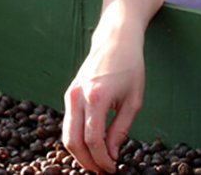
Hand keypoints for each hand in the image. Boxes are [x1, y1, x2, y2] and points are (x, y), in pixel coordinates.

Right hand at [62, 26, 146, 173]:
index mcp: (96, 97)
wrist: (116, 39)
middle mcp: (78, 96)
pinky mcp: (69, 94)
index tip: (112, 169)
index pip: (93, 139)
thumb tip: (112, 155)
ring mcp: (70, 94)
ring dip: (80, 153)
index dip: (101, 159)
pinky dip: (77, 139)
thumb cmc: (130, 67)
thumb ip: (121, 129)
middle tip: (103, 171)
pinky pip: (68, 123)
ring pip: (67, 134)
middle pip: (74, 141)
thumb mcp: (133, 100)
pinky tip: (91, 146)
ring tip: (97, 163)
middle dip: (88, 162)